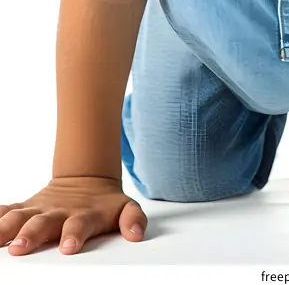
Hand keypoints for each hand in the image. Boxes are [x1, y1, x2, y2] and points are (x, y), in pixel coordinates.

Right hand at [1, 176, 147, 255]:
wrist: (87, 181)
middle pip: (42, 223)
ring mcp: (40, 210)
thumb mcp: (125, 208)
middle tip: (19, 247)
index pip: (79, 225)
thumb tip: (136, 234)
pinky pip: (7, 210)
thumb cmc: (104, 204)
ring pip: (19, 217)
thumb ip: (133, 219)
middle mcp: (58, 212)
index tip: (68, 247)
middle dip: (31, 235)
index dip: (74, 235)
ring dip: (6, 227)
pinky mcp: (26, 210)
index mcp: (83, 215)